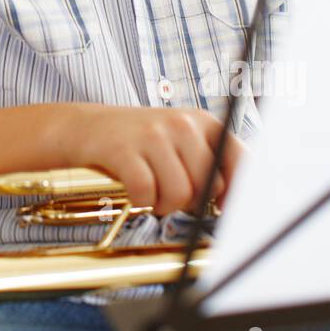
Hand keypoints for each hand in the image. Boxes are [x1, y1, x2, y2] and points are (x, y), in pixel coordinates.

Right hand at [71, 104, 244, 217]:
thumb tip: (234, 201)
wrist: (89, 127)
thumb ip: (210, 162)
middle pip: (208, 185)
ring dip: (164, 205)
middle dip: (192, 201)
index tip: (224, 208)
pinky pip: (146, 193)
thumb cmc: (141, 142)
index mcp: (203, 122)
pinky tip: (135, 191)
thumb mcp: (181, 140)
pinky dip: (141, 201)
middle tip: (173, 194)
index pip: (240, 159)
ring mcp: (152, 135)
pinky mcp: (124, 149)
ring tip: (153, 192)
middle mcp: (182, 124)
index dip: (236, 192)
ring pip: (180, 194)